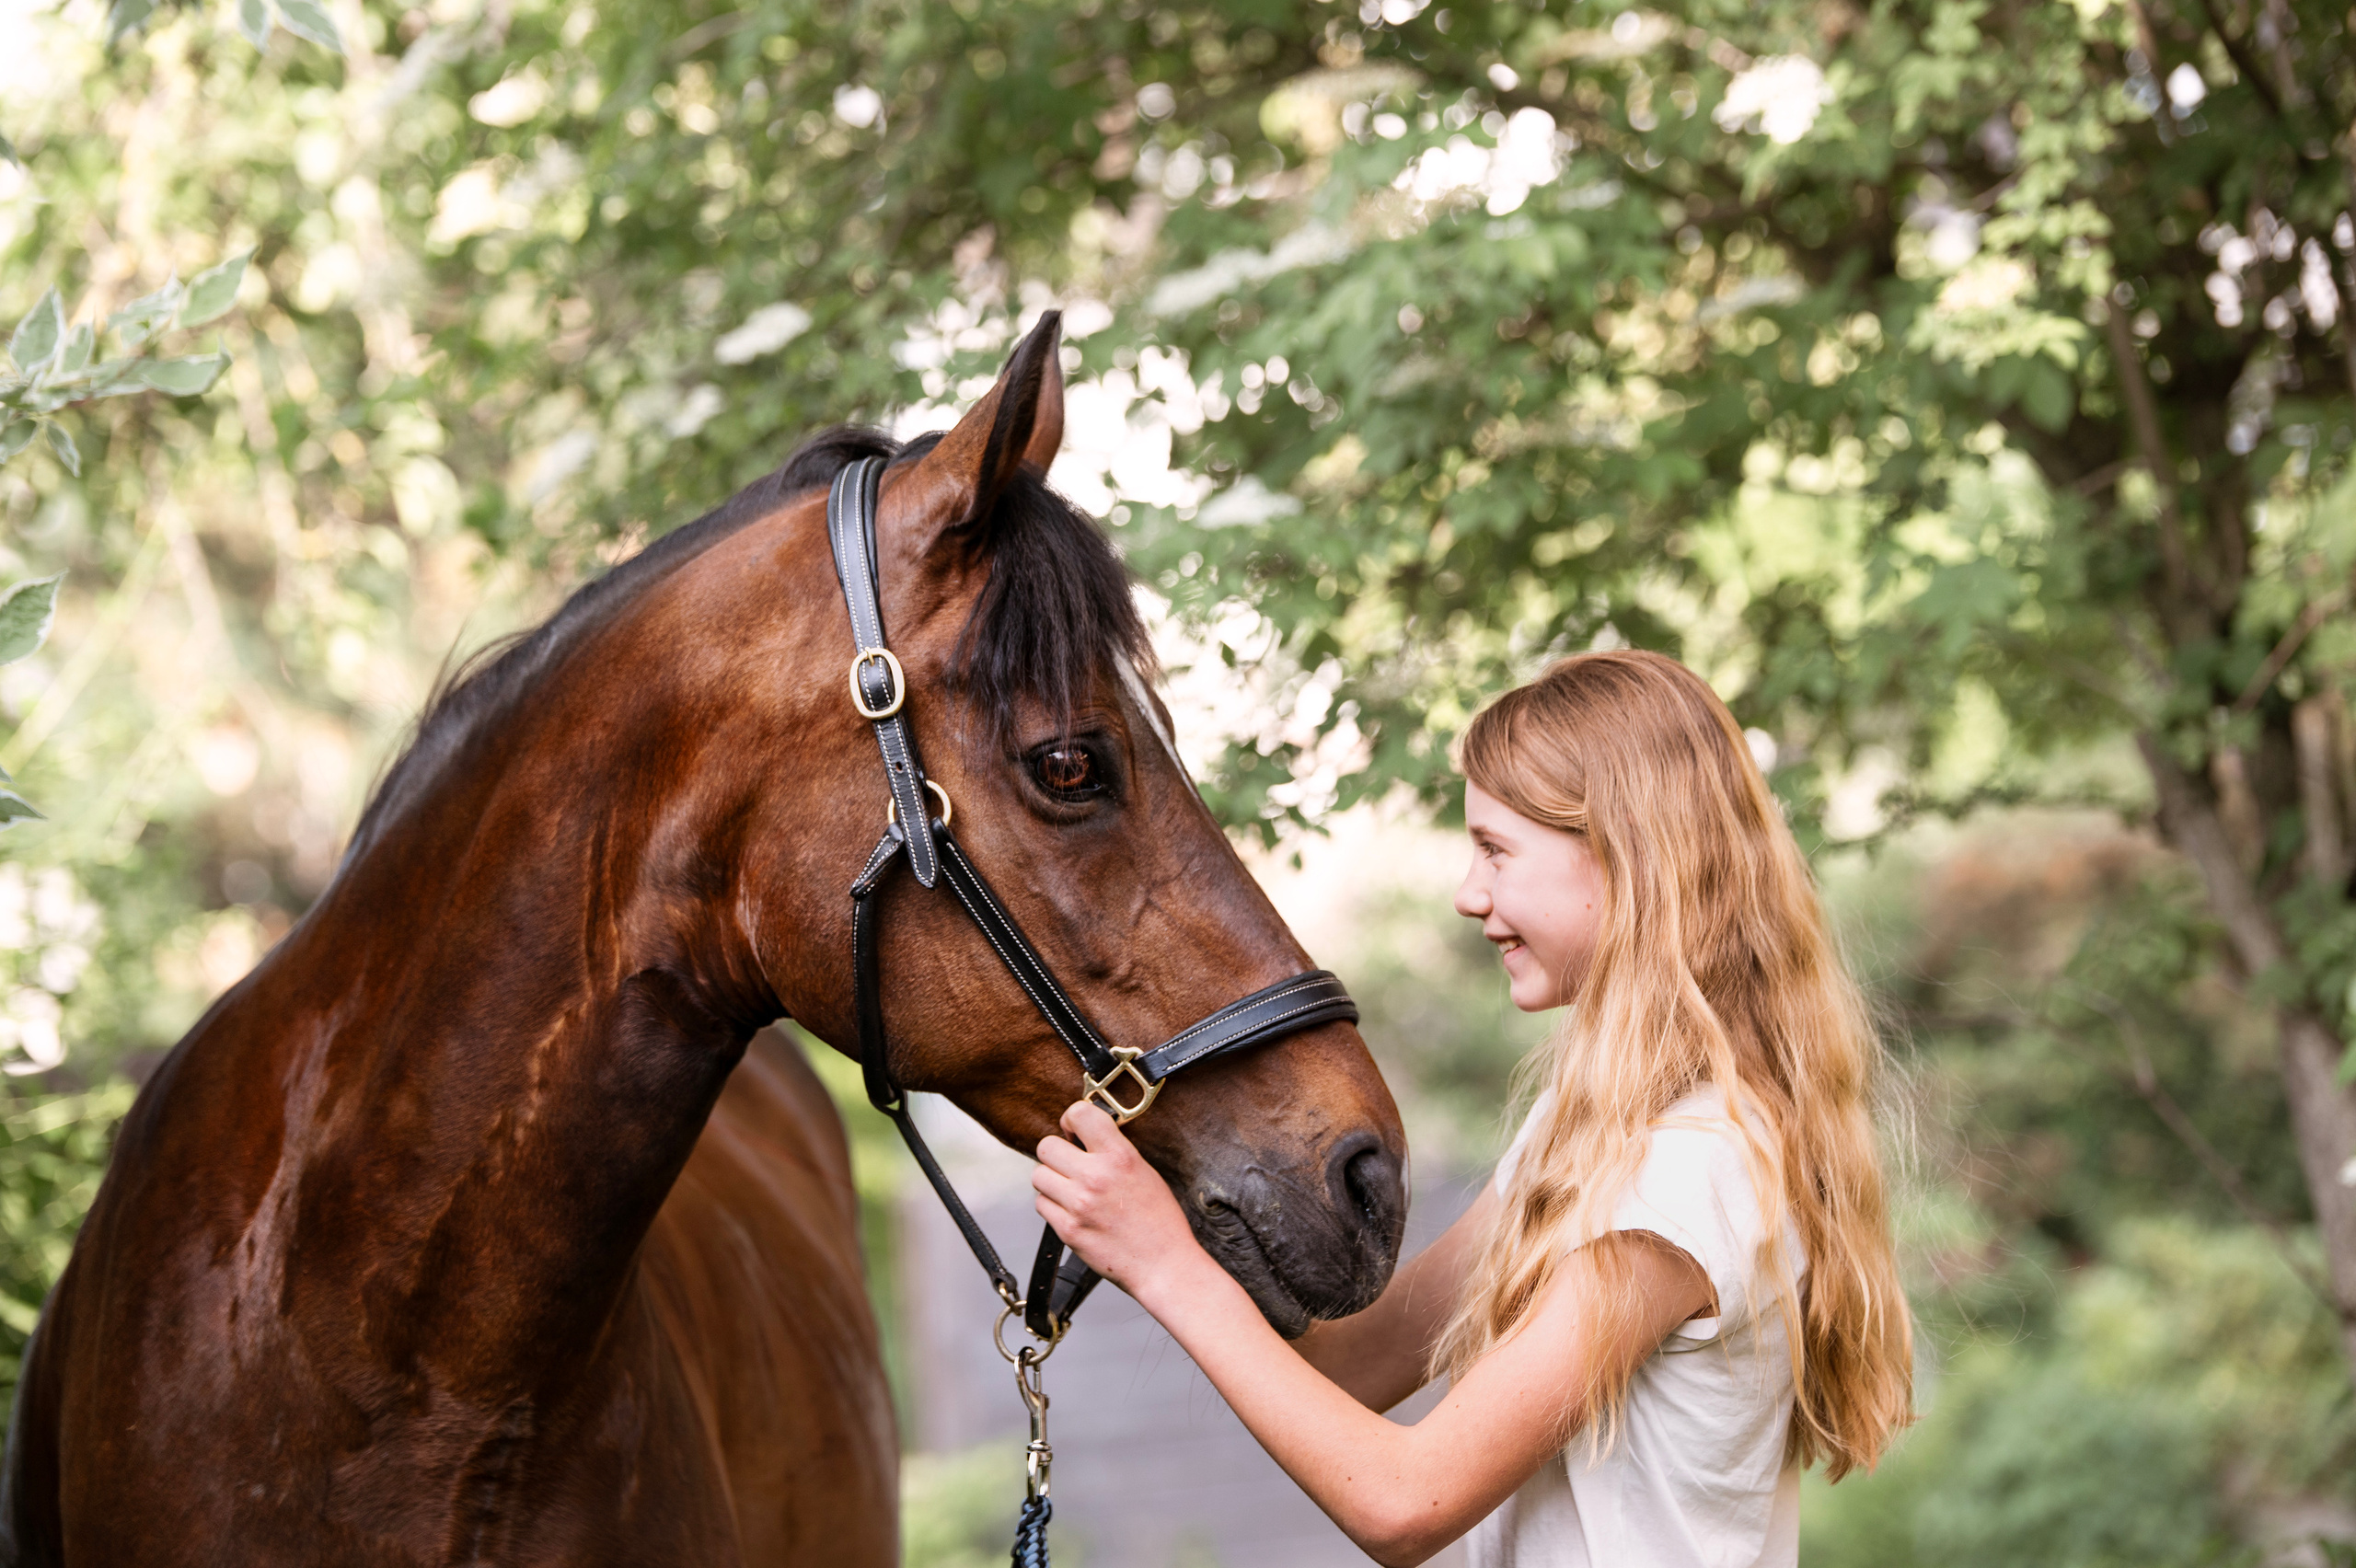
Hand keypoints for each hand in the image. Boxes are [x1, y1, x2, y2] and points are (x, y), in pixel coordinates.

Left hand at [1032, 1100, 1207, 1303]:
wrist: (1163, 1265)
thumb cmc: (1160, 1222)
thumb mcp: (1145, 1172)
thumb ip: (1113, 1151)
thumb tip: (1085, 1136)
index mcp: (1120, 1157)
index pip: (1079, 1114)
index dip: (1071, 1119)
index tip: (1074, 1130)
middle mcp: (1095, 1177)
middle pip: (1047, 1146)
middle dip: (1057, 1153)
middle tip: (1070, 1163)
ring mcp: (1078, 1205)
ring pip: (1038, 1176)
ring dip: (1052, 1180)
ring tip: (1071, 1190)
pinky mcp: (1067, 1229)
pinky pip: (1041, 1205)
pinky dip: (1053, 1206)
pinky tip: (1072, 1211)